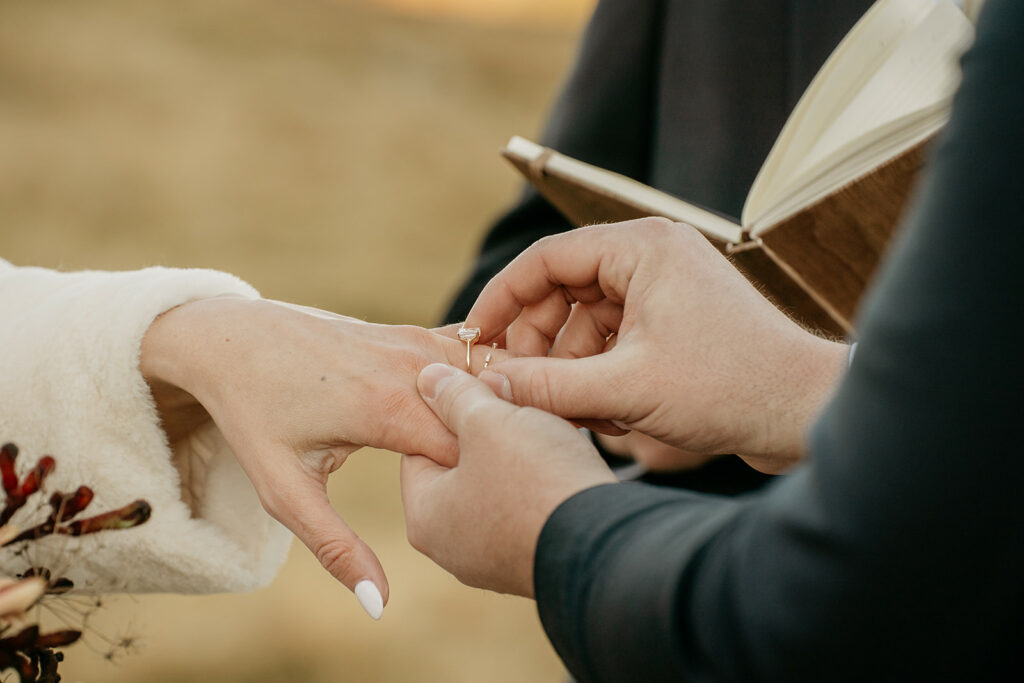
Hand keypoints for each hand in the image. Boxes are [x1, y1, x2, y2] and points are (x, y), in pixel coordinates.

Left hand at [140, 297, 501, 613]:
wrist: (232, 338)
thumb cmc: (255, 414)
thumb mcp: (285, 490)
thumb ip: (337, 548)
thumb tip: (379, 605)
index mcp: (388, 409)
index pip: (474, 456)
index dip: (484, 486)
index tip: (483, 510)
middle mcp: (411, 367)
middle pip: (493, 415)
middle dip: (503, 451)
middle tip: (501, 486)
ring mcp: (415, 341)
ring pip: (490, 378)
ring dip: (502, 411)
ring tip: (502, 448)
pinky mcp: (414, 332)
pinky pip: (471, 357)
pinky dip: (486, 382)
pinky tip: (484, 412)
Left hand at [401, 363, 615, 596]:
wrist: (608, 547)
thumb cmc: (536, 480)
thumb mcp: (490, 422)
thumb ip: (456, 396)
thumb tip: (427, 378)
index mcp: (425, 517)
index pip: (420, 446)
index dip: (448, 410)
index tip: (478, 387)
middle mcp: (452, 548)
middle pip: (459, 468)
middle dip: (486, 433)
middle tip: (514, 405)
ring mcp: (494, 562)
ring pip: (497, 486)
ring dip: (517, 456)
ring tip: (542, 430)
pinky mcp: (533, 563)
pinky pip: (526, 510)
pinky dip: (539, 485)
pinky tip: (560, 465)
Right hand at [463, 219, 848, 471]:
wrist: (805, 412)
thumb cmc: (730, 387)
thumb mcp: (624, 389)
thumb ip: (546, 386)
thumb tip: (487, 384)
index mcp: (641, 248)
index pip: (546, 259)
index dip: (502, 299)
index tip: (474, 339)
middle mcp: (652, 257)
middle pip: (563, 290)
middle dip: (538, 342)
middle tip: (519, 386)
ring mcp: (666, 288)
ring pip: (586, 320)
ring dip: (569, 365)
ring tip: (572, 410)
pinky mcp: (675, 321)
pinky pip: (614, 338)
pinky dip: (598, 372)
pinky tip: (603, 412)